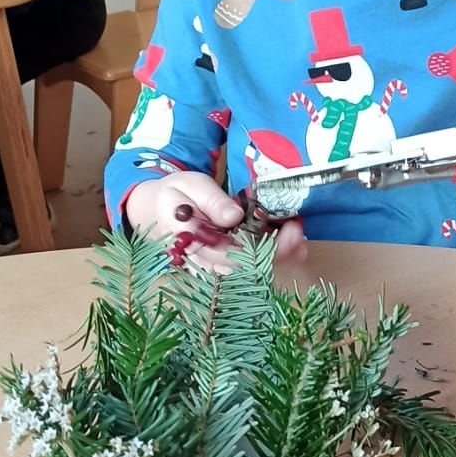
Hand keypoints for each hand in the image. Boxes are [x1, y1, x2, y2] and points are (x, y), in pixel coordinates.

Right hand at [125, 171, 306, 274]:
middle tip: (299, 230)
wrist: (155, 208)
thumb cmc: (173, 195)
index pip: (233, 255)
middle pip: (247, 267)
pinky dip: (273, 256)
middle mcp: (206, 261)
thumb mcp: (189, 186)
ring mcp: (214, 265)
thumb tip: (234, 217)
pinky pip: (250, 266)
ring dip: (280, 255)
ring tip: (300, 236)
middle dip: (279, 251)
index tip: (289, 229)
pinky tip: (292, 244)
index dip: (265, 247)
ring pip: (251, 270)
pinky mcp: (223, 263)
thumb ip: (210, 200)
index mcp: (194, 241)